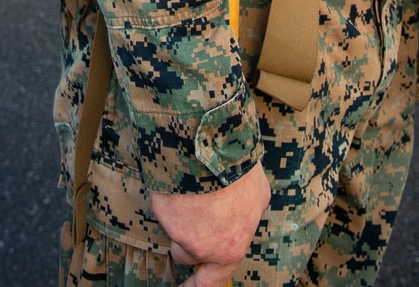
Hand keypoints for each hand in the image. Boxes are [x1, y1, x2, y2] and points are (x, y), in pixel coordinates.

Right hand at [151, 161, 269, 286]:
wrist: (214, 146)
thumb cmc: (240, 170)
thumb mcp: (258, 196)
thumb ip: (248, 215)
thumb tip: (243, 216)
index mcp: (229, 249)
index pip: (210, 283)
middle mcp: (201, 247)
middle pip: (185, 255)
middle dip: (186, 240)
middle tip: (190, 219)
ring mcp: (178, 230)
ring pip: (174, 227)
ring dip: (179, 213)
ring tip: (193, 184)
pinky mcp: (160, 211)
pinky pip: (164, 204)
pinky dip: (170, 193)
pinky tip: (183, 175)